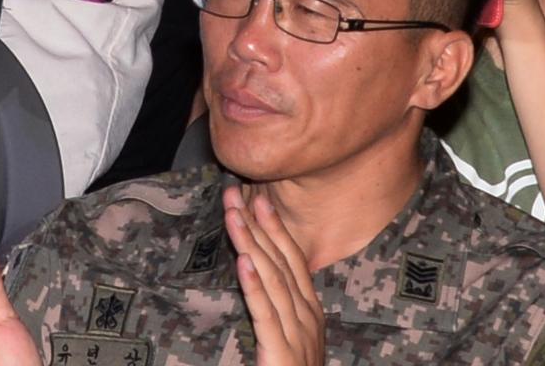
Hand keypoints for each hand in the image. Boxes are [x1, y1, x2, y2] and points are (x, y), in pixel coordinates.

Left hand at [227, 183, 329, 365]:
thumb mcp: (291, 336)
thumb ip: (280, 308)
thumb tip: (262, 273)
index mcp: (310, 312)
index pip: (292, 262)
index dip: (275, 229)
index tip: (258, 199)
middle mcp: (307, 318)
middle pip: (281, 263)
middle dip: (258, 226)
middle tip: (237, 194)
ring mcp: (297, 336)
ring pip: (272, 281)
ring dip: (251, 245)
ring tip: (234, 216)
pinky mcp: (281, 354)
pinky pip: (265, 315)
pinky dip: (254, 287)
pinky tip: (243, 263)